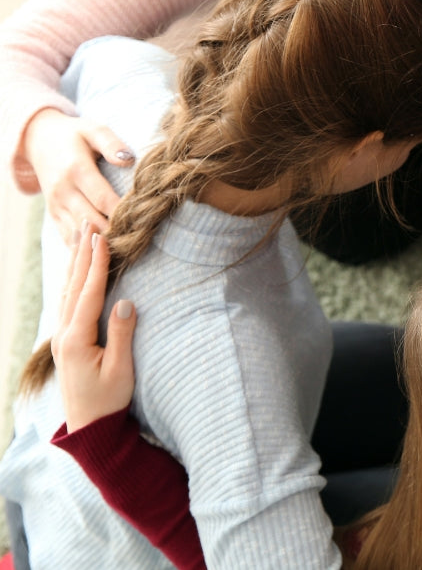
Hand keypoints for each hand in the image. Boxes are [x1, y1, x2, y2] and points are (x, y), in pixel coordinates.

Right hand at [21, 108, 132, 244]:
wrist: (39, 141)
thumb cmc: (74, 134)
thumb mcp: (93, 130)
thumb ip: (111, 143)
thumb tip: (129, 160)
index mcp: (76, 170)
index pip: (102, 199)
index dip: (122, 213)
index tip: (143, 220)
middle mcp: (63, 191)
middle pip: (91, 221)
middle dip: (115, 232)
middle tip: (139, 239)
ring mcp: (56, 205)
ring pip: (79, 234)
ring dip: (101, 244)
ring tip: (126, 248)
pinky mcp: (53, 214)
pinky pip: (68, 238)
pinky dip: (86, 248)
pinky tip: (105, 253)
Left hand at [52, 227, 136, 432]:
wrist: (90, 427)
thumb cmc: (109, 400)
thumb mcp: (120, 370)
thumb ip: (122, 335)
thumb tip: (126, 302)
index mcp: (77, 339)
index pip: (88, 293)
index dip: (96, 264)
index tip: (102, 238)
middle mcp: (65, 335)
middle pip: (73, 286)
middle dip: (81, 254)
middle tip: (87, 225)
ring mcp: (63, 338)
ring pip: (67, 293)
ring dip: (75, 264)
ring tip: (80, 239)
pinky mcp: (68, 342)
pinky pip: (68, 303)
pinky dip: (73, 281)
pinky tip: (77, 272)